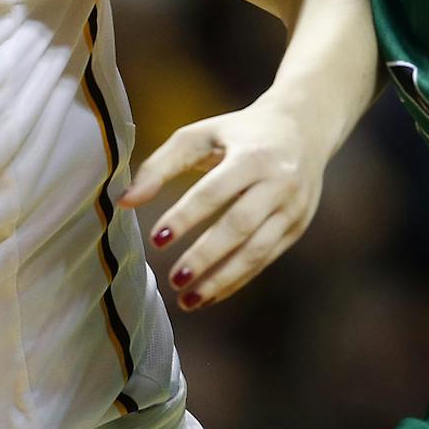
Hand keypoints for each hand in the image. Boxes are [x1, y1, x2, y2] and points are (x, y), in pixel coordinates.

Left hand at [119, 96, 325, 310]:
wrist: (304, 129)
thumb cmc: (238, 133)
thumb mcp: (200, 136)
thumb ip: (160, 165)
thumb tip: (124, 202)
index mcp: (253, 155)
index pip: (215, 190)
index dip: (185, 215)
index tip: (157, 240)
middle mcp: (279, 183)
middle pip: (240, 225)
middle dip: (206, 255)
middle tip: (174, 279)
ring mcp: (293, 208)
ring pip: (257, 251)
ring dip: (222, 279)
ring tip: (188, 299)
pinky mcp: (296, 228)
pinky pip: (265, 260)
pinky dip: (236, 280)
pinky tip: (208, 295)